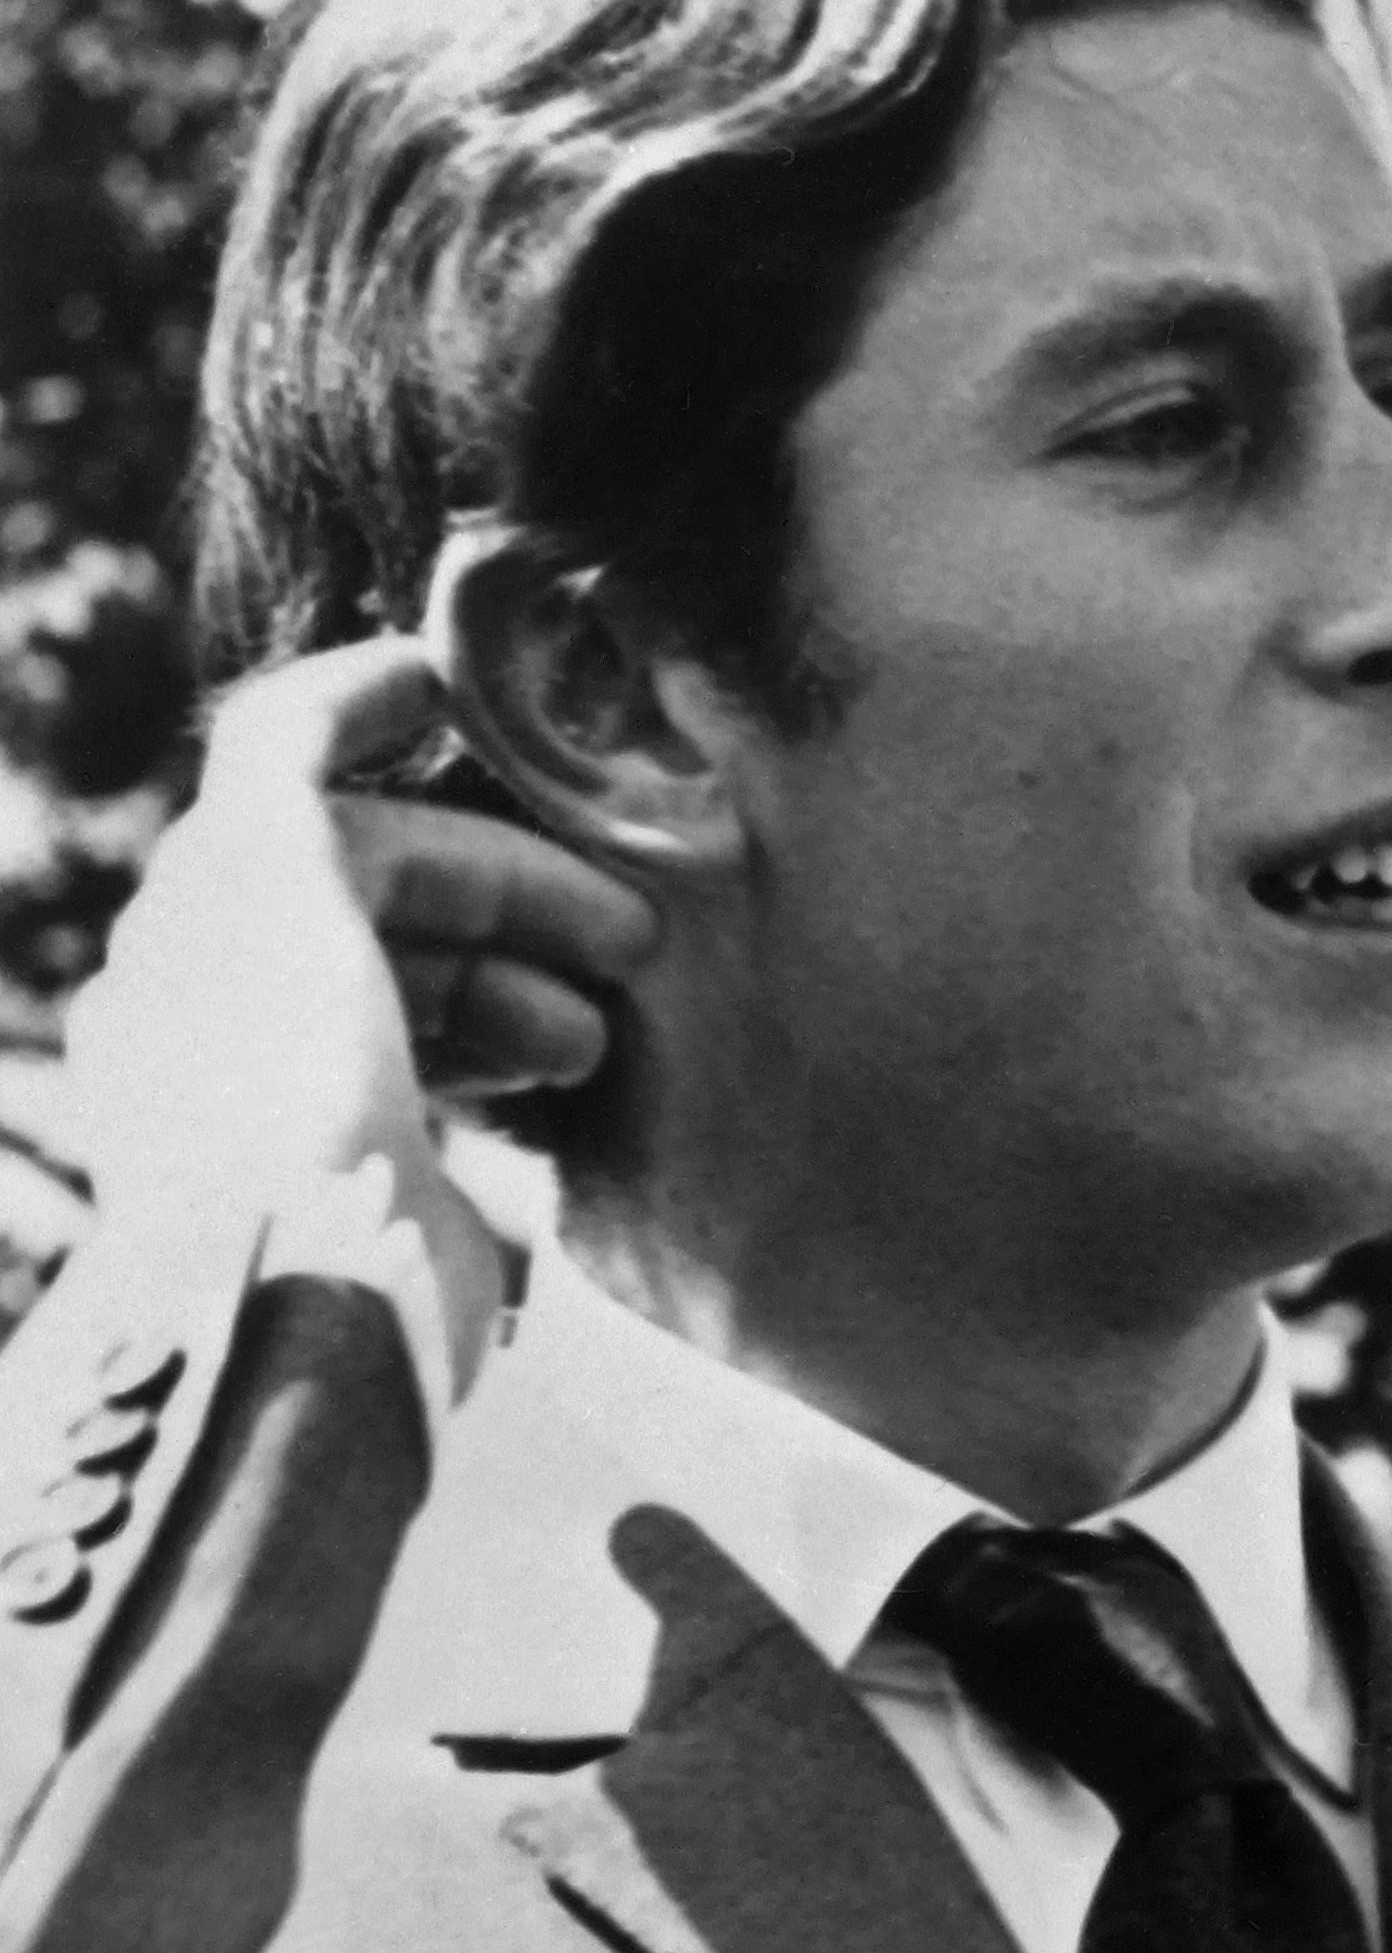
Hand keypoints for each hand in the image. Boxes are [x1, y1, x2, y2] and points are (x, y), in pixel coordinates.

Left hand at [63, 638, 655, 1396]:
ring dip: (528, 986)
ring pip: (433, 989)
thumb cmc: (285, 1070)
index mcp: (199, 919)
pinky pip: (456, 1084)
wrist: (300, 1286)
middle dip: (515, 895)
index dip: (395, 731)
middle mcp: (234, 998)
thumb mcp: (264, 864)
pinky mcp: (367, 1178)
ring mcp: (301, 1094)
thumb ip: (296, 746)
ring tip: (595, 1037)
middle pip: (393, 893)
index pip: (310, 790)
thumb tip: (383, 665)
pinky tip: (569, 1090)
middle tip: (631, 936)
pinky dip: (517, 1066)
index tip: (494, 704)